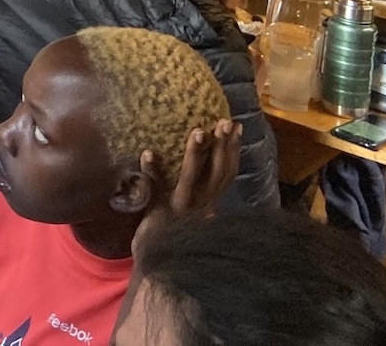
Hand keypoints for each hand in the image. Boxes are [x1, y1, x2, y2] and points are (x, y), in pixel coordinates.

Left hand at [132, 118, 240, 258]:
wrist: (157, 264)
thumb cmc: (174, 231)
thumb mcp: (194, 210)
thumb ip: (202, 190)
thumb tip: (208, 161)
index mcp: (210, 202)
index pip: (227, 173)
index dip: (234, 150)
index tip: (237, 125)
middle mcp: (200, 205)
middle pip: (217, 174)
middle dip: (223, 147)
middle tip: (225, 122)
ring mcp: (181, 210)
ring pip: (191, 179)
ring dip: (195, 155)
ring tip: (197, 131)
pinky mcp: (159, 214)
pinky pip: (155, 189)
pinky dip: (152, 171)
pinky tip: (148, 153)